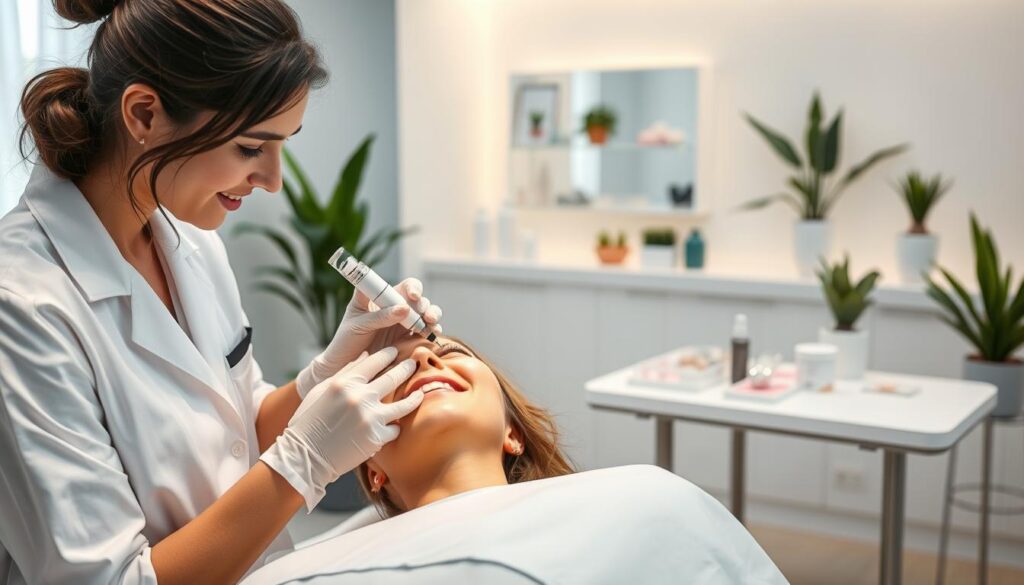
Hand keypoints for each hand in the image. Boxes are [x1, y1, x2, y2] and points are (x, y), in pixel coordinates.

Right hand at [260, 347, 422, 509]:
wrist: (305, 455)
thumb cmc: (310, 422)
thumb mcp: (322, 391)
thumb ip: (345, 372)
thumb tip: (365, 355)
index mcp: (345, 383)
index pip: (374, 361)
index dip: (387, 355)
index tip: (395, 351)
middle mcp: (360, 397)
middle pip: (393, 377)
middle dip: (406, 368)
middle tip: (413, 363)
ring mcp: (370, 417)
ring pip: (404, 404)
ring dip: (414, 396)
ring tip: (420, 393)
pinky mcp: (376, 437)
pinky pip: (395, 428)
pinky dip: (394, 427)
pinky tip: (394, 426)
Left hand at [295, 277, 441, 398]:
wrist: (344, 365)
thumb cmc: (347, 339)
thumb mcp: (359, 323)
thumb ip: (380, 316)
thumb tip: (405, 309)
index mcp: (384, 298)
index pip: (405, 286)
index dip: (412, 288)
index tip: (413, 296)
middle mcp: (397, 308)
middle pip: (419, 300)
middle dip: (425, 306)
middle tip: (426, 316)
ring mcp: (405, 324)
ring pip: (427, 314)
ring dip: (433, 316)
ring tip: (431, 324)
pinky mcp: (409, 340)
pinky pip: (426, 333)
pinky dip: (433, 332)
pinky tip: (433, 335)